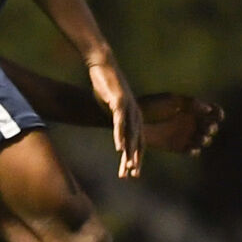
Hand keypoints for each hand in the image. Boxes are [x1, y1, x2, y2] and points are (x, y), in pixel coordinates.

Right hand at [88, 62, 142, 178]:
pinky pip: (120, 123)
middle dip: (135, 160)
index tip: (131, 174)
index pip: (138, 142)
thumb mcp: (111, 105)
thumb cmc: (106, 85)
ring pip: (131, 135)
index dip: (136, 158)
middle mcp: (135, 114)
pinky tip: (119, 148)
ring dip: (130, 152)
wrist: (103, 64)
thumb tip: (112, 129)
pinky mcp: (118, 102)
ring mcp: (128, 108)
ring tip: (128, 167)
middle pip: (137, 142)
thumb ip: (114, 118)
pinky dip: (120, 136)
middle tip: (133, 177)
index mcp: (134, 116)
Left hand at [139, 93, 223, 155]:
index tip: (217, 116)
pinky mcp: (178, 147)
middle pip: (211, 127)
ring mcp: (185, 135)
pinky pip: (192, 151)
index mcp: (192, 108)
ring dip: (205, 139)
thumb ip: (190, 103)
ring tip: (200, 138)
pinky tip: (192, 148)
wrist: (134, 121)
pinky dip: (195, 150)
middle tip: (206, 128)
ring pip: (204, 140)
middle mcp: (191, 122)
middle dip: (211, 128)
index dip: (218, 114)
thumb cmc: (152, 106)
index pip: (213, 111)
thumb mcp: (171, 100)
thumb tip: (209, 107)